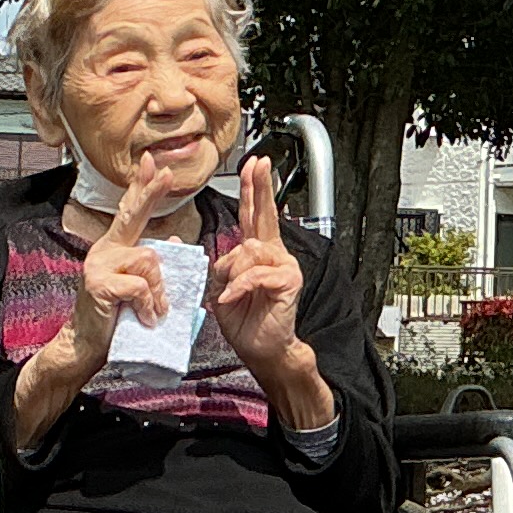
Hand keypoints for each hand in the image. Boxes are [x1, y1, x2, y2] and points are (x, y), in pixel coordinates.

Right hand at [57, 176, 170, 375]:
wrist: (86, 346)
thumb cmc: (114, 317)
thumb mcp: (138, 289)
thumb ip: (151, 266)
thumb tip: (173, 242)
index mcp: (114, 248)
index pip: (129, 211)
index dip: (141, 186)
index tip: (151, 162)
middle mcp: (104, 250)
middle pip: (132, 215)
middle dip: (151, 193)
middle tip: (168, 172)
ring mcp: (99, 265)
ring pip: (148, 260)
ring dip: (158, 289)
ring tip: (153, 310)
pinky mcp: (99, 283)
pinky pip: (139, 285)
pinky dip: (148, 303)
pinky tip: (145, 317)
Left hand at [209, 158, 305, 373]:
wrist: (262, 349)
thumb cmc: (244, 321)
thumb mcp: (224, 288)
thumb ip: (226, 265)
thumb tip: (226, 252)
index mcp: (257, 254)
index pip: (252, 216)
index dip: (252, 191)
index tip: (253, 166)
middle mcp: (274, 254)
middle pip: (264, 215)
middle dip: (259, 187)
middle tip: (259, 163)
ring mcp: (284, 266)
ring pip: (249, 250)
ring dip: (232, 272)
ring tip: (231, 293)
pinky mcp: (289, 280)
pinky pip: (255, 273)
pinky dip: (239, 287)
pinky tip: (233, 298)